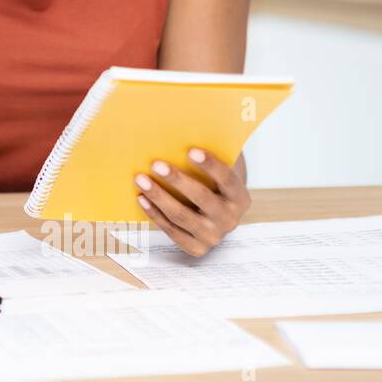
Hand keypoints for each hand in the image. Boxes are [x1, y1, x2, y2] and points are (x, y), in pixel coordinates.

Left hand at [133, 148, 249, 256]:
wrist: (216, 217)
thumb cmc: (212, 185)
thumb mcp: (217, 173)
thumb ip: (208, 158)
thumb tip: (181, 133)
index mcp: (240, 198)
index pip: (227, 179)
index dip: (210, 165)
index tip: (190, 150)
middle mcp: (230, 219)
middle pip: (202, 198)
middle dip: (177, 180)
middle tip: (156, 163)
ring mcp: (213, 236)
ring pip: (182, 216)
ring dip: (159, 196)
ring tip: (141, 179)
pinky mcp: (196, 248)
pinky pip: (171, 231)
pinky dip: (155, 214)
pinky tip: (141, 198)